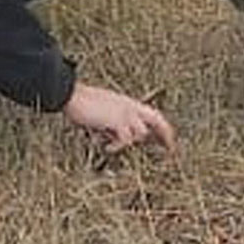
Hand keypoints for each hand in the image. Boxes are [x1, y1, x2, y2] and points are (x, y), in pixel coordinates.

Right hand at [61, 81, 176, 154]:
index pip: (152, 114)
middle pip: (157, 119)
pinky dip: (115, 146)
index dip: (162, 127)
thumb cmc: (83, 103)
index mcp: (128, 102)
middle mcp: (130, 106)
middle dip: (166, 134)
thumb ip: (114, 124)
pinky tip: (106, 147)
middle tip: (171, 148)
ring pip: (139, 133)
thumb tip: (115, 138)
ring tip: (110, 144)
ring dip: (126, 142)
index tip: (169, 140)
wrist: (72, 95)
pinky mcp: (118, 120)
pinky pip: (125, 140)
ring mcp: (125, 112)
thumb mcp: (103, 112)